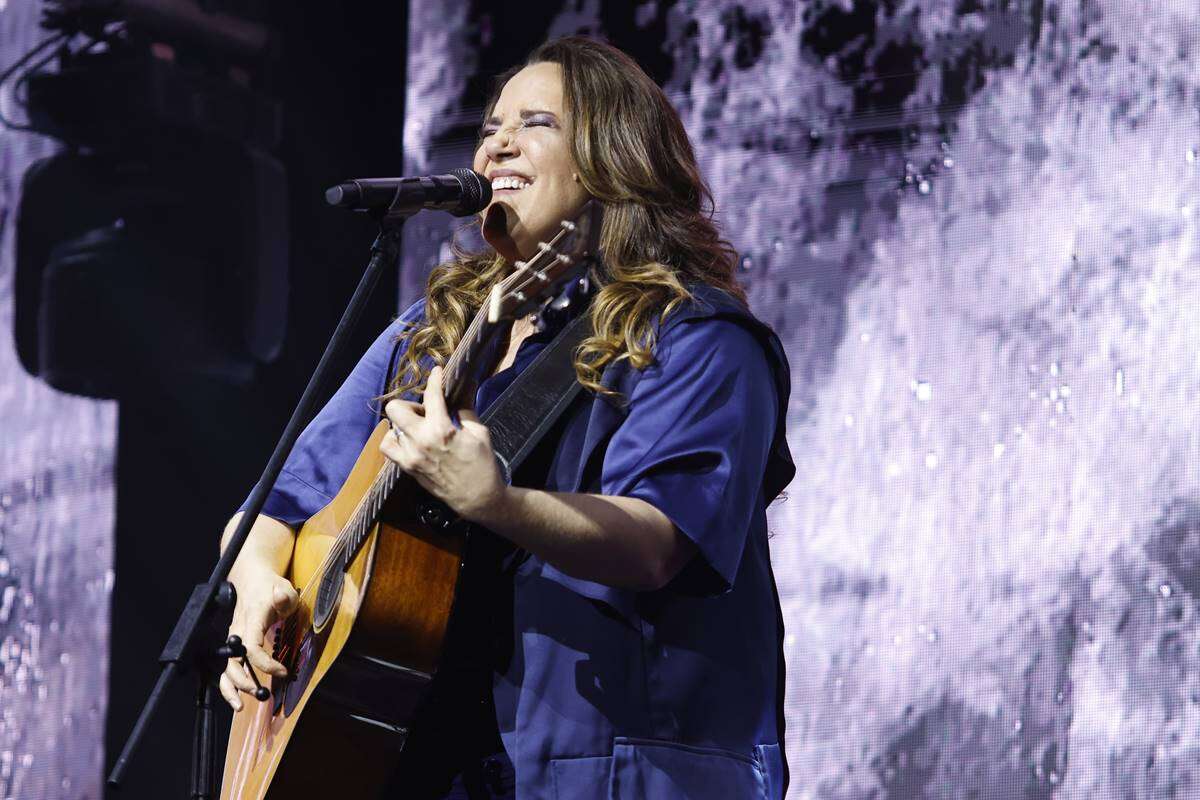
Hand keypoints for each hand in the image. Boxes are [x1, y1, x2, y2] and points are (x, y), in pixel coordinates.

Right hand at [219, 564, 297, 710]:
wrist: (252, 580)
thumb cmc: (270, 587)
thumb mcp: (283, 588)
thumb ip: (284, 597)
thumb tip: (281, 598)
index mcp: (250, 620)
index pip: (251, 647)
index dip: (265, 663)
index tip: (282, 671)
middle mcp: (237, 632)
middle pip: (233, 663)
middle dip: (244, 681)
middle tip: (261, 693)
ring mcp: (233, 640)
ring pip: (226, 669)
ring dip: (231, 689)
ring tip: (240, 706)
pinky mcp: (234, 646)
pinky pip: (227, 669)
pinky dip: (228, 686)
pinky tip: (236, 700)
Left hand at [380, 365, 505, 522]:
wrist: (478, 498)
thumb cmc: (482, 465)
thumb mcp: (479, 433)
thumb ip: (465, 411)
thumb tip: (459, 395)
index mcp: (442, 429)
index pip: (431, 395)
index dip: (434, 379)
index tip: (437, 372)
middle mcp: (421, 440)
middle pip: (395, 408)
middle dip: (410, 404)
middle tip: (425, 411)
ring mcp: (410, 456)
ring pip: (391, 427)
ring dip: (404, 423)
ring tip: (419, 428)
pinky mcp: (407, 468)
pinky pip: (388, 446)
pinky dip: (394, 439)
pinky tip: (408, 440)